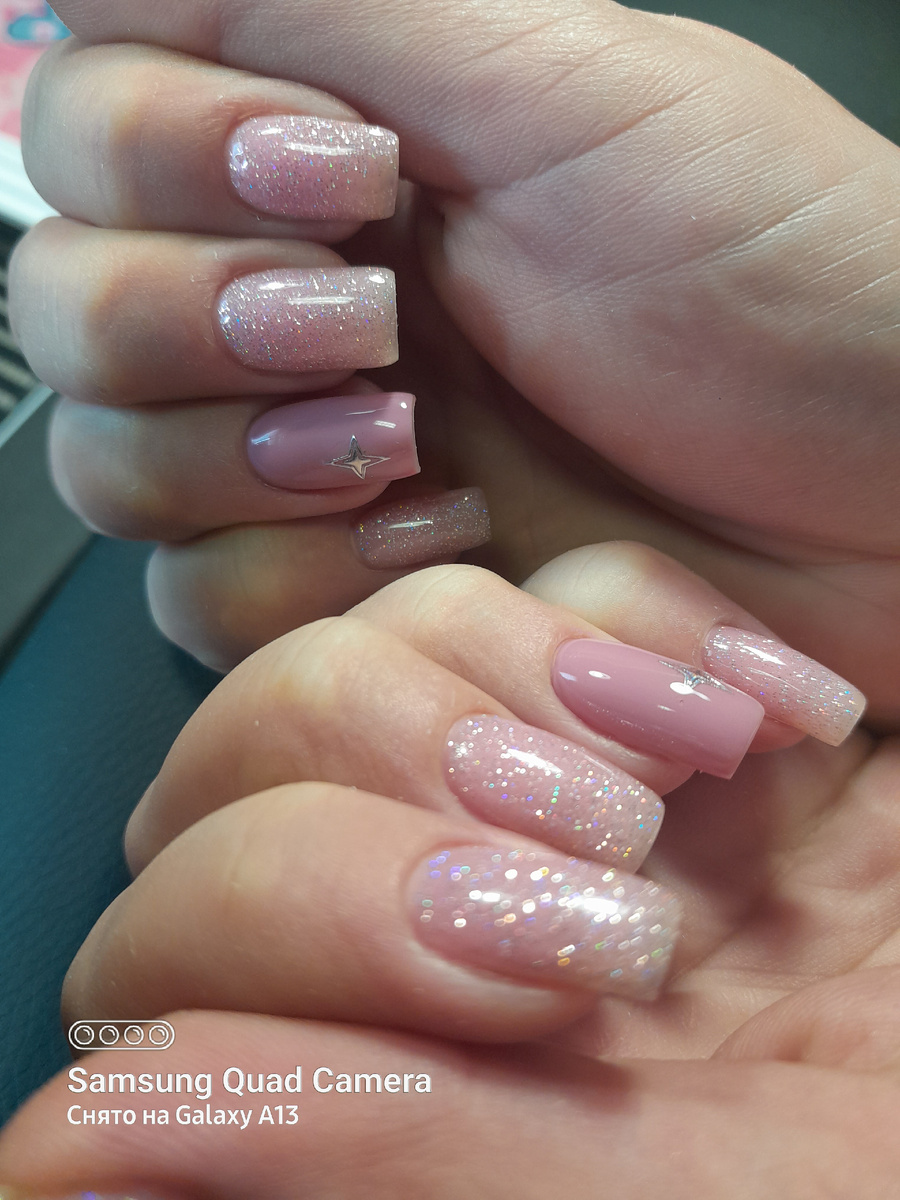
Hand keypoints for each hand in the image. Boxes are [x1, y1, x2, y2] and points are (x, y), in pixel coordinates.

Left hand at [2, 555, 895, 1194]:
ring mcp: (543, 789)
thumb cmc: (870, 1163)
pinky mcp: (653, 708)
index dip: (299, 906)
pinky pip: (574, 580)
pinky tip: (787, 721)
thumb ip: (383, 1149)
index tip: (518, 959)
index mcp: (393, 1044)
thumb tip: (73, 1144)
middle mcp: (435, 913)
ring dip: (530, 674)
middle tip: (609, 870)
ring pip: (395, 628)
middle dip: (407, 763)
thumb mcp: (670, 1189)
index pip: (175, 931)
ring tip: (701, 769)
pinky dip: (667, 618)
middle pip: (255, 744)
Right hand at [11, 0, 899, 701]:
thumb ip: (332, 2)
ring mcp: (313, 460)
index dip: (161, 157)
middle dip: (185, 319)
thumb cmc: (776, 280)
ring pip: (115, 467)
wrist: (887, 490)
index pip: (87, 132)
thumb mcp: (569, 84)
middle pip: (70, 309)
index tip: (347, 181)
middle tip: (368, 326)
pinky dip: (299, 577)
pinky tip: (438, 541)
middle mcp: (296, 304)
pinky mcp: (351, 590)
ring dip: (234, 459)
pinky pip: (208, 602)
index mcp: (329, 159)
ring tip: (402, 444)